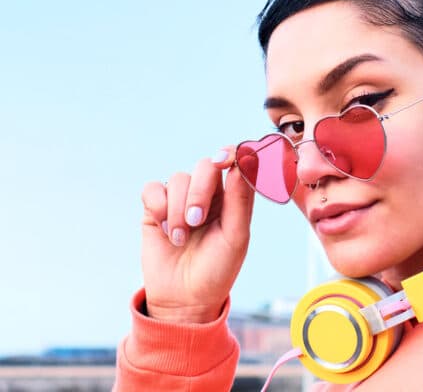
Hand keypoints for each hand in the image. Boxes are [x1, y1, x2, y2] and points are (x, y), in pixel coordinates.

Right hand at [140, 147, 254, 322]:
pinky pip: (153, 188)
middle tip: (197, 220)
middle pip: (205, 166)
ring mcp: (180, 199)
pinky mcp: (155, 208)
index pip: (234, 163)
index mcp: (233, 198)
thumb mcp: (235, 238)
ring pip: (178, 178)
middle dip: (199, 191)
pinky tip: (165, 229)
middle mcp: (208, 194)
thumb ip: (240, 202)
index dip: (231, 153)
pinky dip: (158, 206)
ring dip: (178, 209)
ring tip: (181, 238)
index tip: (224, 159)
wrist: (184, 298)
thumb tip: (241, 166)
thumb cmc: (217, 270)